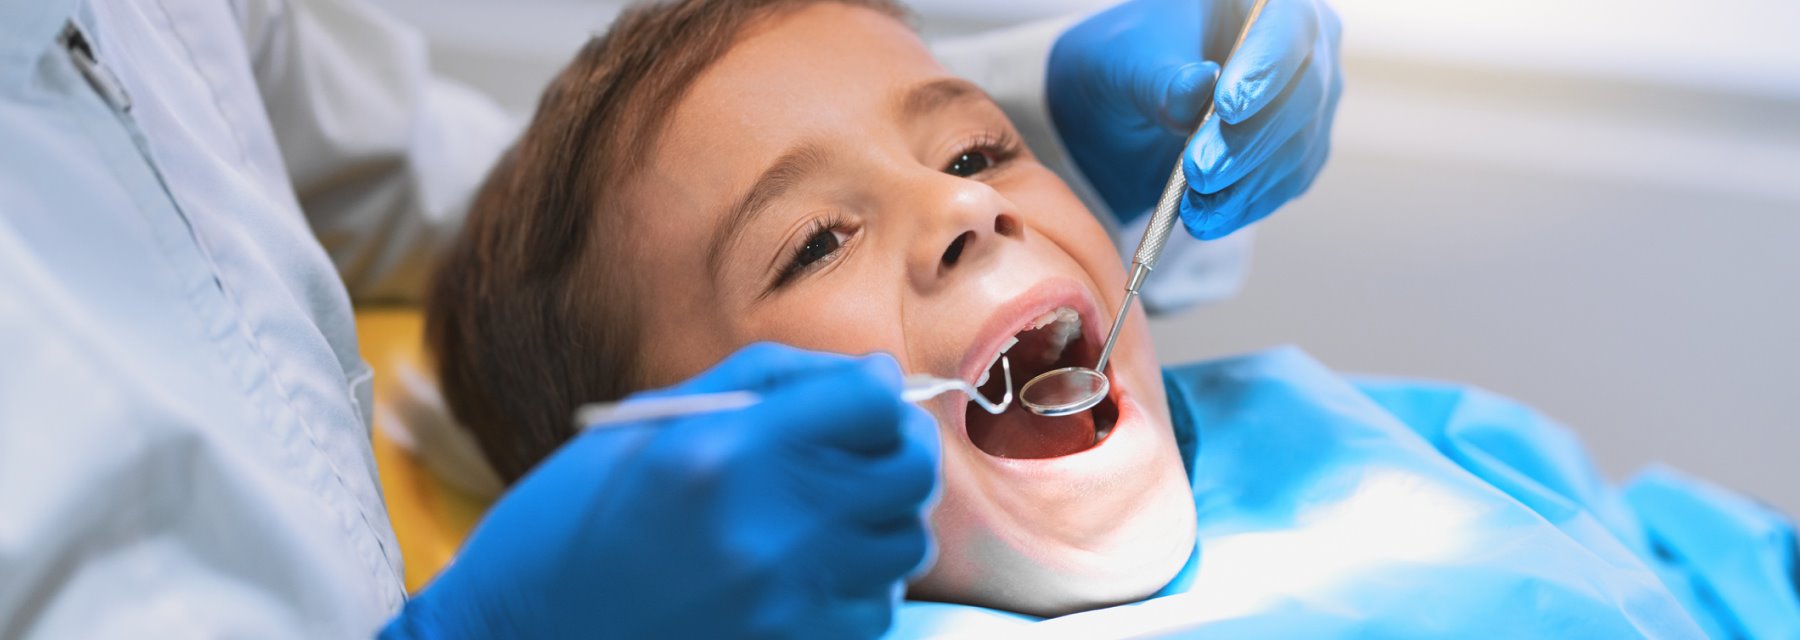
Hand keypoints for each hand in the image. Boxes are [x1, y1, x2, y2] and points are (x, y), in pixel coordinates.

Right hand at [383, 343, 939, 638]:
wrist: (518, 637)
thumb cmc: (572, 519)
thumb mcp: (651, 424)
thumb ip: (768, 386)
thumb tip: (867, 375)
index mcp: (721, 455)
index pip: (872, 402)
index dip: (876, 388)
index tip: (860, 394)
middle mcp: (765, 532)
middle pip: (911, 472)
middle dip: (897, 447)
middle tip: (863, 447)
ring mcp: (784, 605)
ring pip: (903, 544)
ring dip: (877, 520)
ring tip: (821, 515)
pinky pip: (876, 607)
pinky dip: (855, 584)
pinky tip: (801, 573)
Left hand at [1048, 0, 1342, 239]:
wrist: (1125, 106)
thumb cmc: (1128, 62)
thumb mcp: (1125, 61)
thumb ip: (1160, 76)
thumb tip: (1196, 88)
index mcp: (1260, 1)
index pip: (1288, 24)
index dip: (1267, 65)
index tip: (1228, 106)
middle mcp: (1301, 43)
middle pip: (1302, 92)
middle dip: (1247, 141)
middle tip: (1197, 170)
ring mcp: (1308, 97)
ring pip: (1297, 145)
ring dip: (1245, 183)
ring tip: (1192, 207)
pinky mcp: (1299, 148)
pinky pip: (1286, 181)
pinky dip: (1245, 205)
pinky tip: (1206, 218)